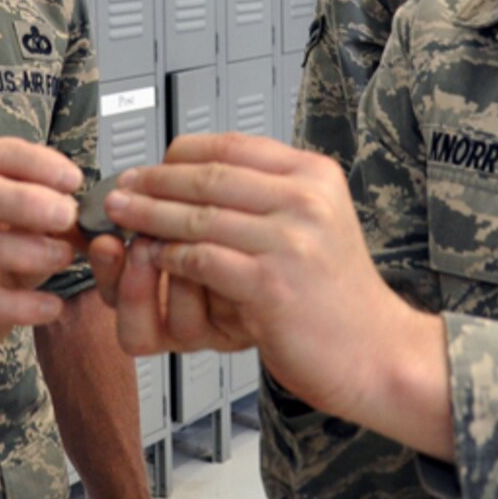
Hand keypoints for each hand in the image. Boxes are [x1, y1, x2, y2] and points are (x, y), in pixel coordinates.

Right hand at [0, 137, 81, 346]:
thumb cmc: (11, 248)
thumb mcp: (36, 223)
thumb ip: (65, 213)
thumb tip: (109, 213)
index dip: (36, 161)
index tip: (74, 180)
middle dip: (24, 200)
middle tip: (67, 216)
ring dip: (25, 249)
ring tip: (64, 257)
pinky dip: (20, 304)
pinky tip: (52, 306)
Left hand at [99, 133, 435, 428]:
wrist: (376, 352)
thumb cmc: (338, 295)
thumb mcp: (316, 223)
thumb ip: (269, 197)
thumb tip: (199, 177)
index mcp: (314, 175)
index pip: (232, 146)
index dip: (181, 154)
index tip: (151, 165)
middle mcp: (306, 199)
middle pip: (208, 176)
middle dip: (154, 181)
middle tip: (121, 188)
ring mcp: (290, 241)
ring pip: (198, 216)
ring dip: (150, 216)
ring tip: (123, 216)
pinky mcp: (272, 284)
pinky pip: (202, 259)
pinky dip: (170, 257)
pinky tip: (153, 257)